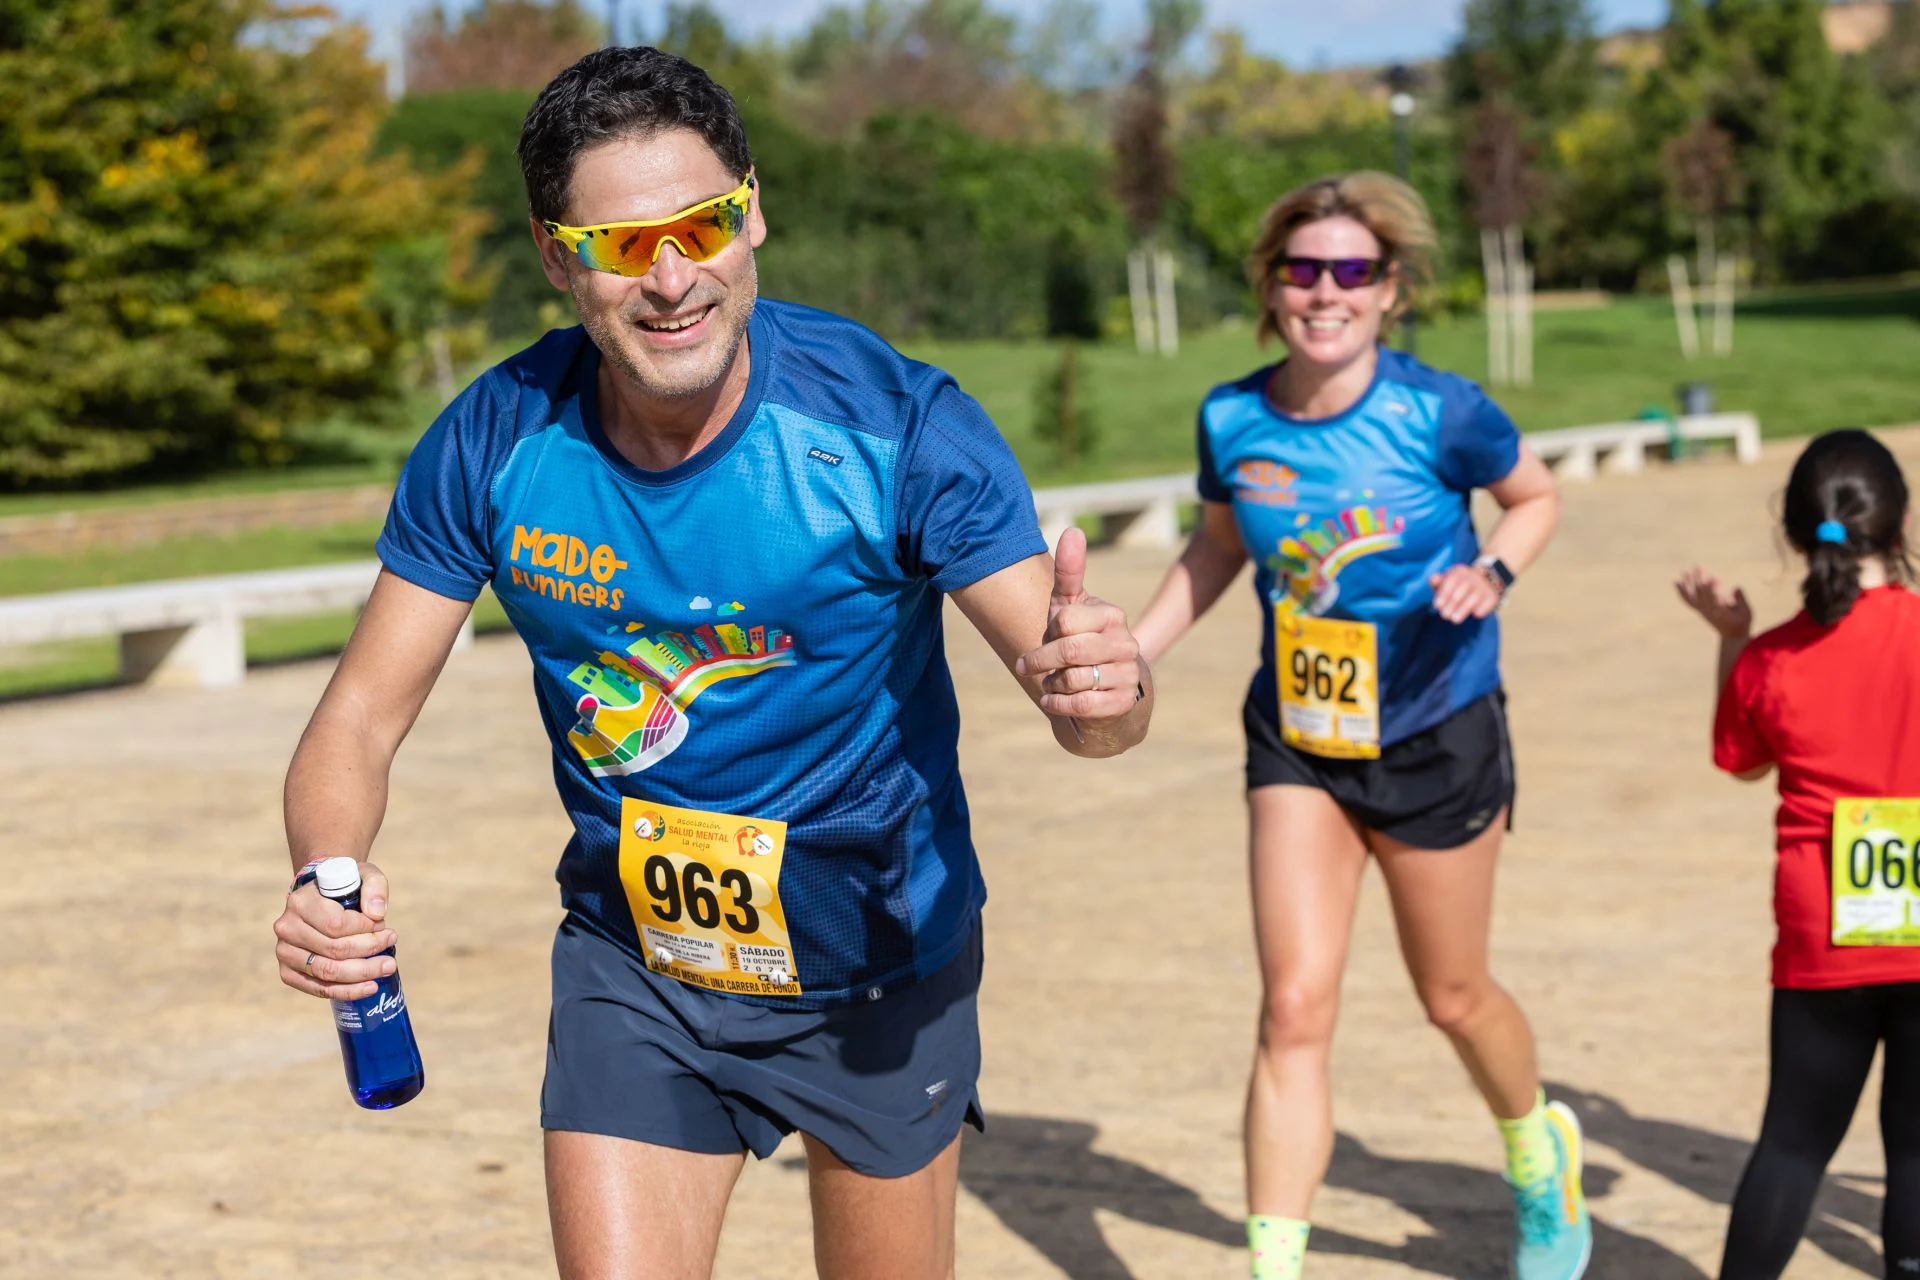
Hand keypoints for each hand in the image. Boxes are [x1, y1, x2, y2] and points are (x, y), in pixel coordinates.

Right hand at [273, 859, 395, 1000]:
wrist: (321, 899)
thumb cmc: (345, 887)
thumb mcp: (363, 875)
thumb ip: (374, 887)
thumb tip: (377, 914)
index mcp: (301, 902)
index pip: (336, 924)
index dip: (365, 929)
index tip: (383, 926)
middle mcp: (287, 928)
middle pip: (333, 950)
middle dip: (369, 951)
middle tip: (392, 944)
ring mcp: (285, 952)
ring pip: (327, 972)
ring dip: (362, 973)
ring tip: (388, 967)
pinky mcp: (288, 972)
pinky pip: (319, 988)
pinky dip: (346, 990)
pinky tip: (369, 987)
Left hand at [1014, 527, 1144, 719]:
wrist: (1104, 689)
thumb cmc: (1078, 640)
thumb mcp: (1068, 606)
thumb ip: (1069, 572)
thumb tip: (1073, 530)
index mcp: (1112, 616)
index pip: (1064, 621)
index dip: (1048, 632)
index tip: (1048, 636)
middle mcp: (1126, 644)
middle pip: (1068, 651)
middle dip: (1040, 661)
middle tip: (1027, 665)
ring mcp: (1127, 675)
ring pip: (1073, 680)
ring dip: (1051, 684)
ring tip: (1052, 682)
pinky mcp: (1122, 704)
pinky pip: (1081, 705)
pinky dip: (1057, 705)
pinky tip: (1055, 700)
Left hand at [1428, 563, 1502, 623]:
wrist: (1486, 581)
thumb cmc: (1459, 585)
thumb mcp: (1448, 581)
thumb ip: (1438, 582)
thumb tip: (1433, 579)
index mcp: (1460, 572)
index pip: (1451, 580)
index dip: (1444, 593)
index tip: (1437, 605)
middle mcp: (1473, 577)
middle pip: (1463, 589)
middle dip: (1452, 603)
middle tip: (1444, 615)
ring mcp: (1484, 586)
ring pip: (1474, 597)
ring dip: (1464, 609)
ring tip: (1454, 619)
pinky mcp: (1493, 596)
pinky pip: (1487, 602)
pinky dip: (1481, 609)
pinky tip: (1475, 614)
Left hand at [1675, 565, 1752, 637]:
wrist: (1732, 637)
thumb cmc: (1742, 623)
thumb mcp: (1746, 612)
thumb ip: (1741, 600)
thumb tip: (1736, 587)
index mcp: (1721, 611)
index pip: (1715, 598)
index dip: (1713, 588)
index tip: (1713, 578)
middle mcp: (1709, 610)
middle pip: (1702, 593)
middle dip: (1700, 578)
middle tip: (1698, 565)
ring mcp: (1703, 611)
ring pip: (1693, 595)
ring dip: (1689, 582)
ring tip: (1684, 570)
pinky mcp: (1700, 611)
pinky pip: (1688, 600)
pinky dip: (1682, 592)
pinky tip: (1677, 582)